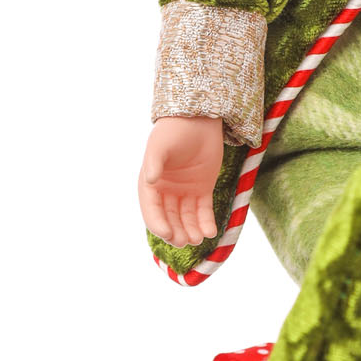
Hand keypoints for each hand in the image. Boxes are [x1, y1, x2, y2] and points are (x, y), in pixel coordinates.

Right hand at [139, 115, 223, 244]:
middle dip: (176, 232)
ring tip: (198, 239)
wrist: (199, 119)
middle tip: (185, 241)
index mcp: (151, 184)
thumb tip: (150, 179)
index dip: (158, 224)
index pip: (152, 210)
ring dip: (191, 230)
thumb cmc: (174, 131)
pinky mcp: (202, 189)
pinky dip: (206, 222)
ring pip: (186, 218)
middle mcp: (166, 192)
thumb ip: (155, 162)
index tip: (167, 234)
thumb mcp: (161, 145)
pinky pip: (203, 211)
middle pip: (169, 218)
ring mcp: (184, 192)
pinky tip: (211, 232)